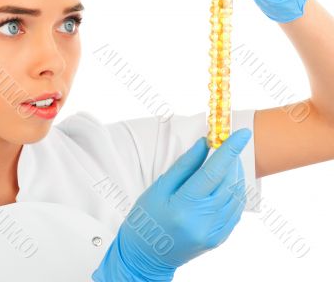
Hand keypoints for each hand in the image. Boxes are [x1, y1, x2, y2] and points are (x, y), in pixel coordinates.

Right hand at [92, 128, 251, 281]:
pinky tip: (227, 181)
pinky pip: (235, 210)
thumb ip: (184, 165)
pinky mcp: (218, 238)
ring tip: (227, 160)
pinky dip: (235, 191)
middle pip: (228, 182)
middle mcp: (203, 222)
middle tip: (227, 143)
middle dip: (232, 159)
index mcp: (184, 206)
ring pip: (235, 195)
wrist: (146, 255)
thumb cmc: (147, 218)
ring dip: (235, 174)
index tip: (243, 133)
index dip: (230, 150)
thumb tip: (204, 144)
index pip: (214, 172)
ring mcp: (213, 233)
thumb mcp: (159, 187)